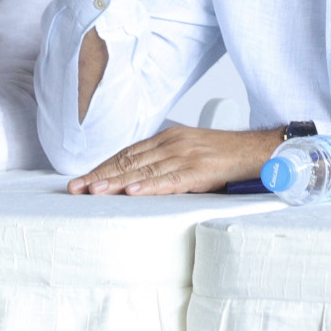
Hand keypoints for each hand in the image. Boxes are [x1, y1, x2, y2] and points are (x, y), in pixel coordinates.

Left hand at [68, 126, 282, 195]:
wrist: (253, 150)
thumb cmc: (220, 153)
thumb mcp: (187, 150)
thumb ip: (162, 161)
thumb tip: (134, 179)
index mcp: (167, 137)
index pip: (127, 153)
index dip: (104, 166)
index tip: (83, 179)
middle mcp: (172, 143)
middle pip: (130, 161)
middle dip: (101, 175)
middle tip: (77, 187)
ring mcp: (185, 155)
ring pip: (145, 171)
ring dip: (117, 182)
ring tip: (95, 191)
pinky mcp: (199, 170)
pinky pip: (170, 180)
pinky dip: (150, 186)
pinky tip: (133, 192)